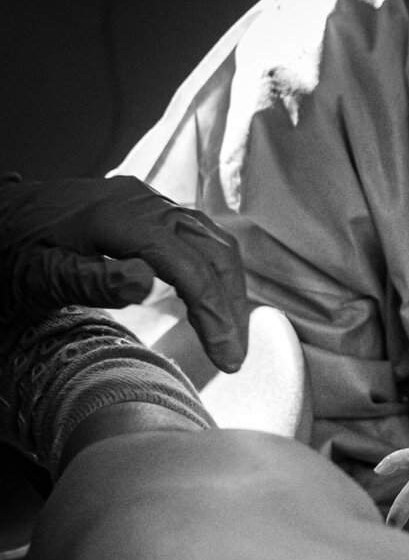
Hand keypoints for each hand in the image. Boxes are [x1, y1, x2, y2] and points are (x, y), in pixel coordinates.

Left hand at [0, 174, 248, 371]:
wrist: (0, 214)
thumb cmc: (13, 249)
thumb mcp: (41, 273)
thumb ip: (93, 279)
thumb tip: (147, 282)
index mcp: (119, 217)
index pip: (189, 266)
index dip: (214, 313)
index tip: (226, 357)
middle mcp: (145, 203)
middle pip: (214, 252)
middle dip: (232, 308)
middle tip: (234, 357)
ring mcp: (153, 204)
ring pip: (215, 244)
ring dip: (231, 291)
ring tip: (231, 336)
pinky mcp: (155, 212)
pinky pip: (203, 239)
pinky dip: (218, 273)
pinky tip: (216, 303)